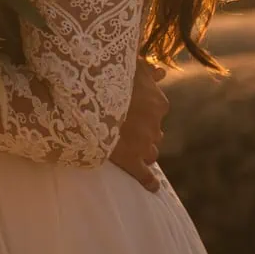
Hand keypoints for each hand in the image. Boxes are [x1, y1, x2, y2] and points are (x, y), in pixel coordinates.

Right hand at [108, 57, 168, 191]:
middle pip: (155, 132)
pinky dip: (149, 181)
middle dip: (146, 131)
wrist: (92, 102)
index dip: (147, 110)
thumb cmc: (110, 79)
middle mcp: (155, 125)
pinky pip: (145, 175)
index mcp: (157, 102)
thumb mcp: (132, 66)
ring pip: (152, 152)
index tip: (137, 109)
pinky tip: (153, 187)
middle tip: (130, 129)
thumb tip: (162, 70)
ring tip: (135, 151)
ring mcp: (144, 144)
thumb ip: (147, 68)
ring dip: (145, 150)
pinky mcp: (132, 161)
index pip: (158, 108)